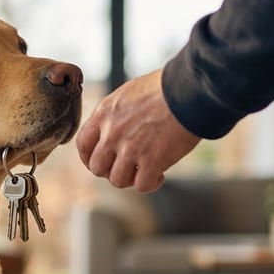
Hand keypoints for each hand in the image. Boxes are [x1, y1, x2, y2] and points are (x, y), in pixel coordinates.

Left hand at [75, 69, 201, 192]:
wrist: (189, 90)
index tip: (103, 161)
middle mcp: (112, 133)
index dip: (89, 158)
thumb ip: (115, 114)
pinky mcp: (152, 161)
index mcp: (104, 114)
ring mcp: (131, 149)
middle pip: (97, 167)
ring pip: (117, 180)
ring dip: (130, 179)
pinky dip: (151, 183)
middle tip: (127, 166)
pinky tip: (160, 174)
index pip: (83, 144)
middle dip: (111, 171)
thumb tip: (112, 129)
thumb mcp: (128, 94)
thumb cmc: (165, 87)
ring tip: (144, 170)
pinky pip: (142, 185)